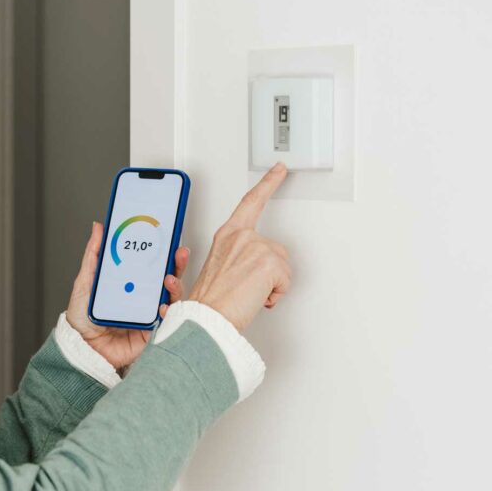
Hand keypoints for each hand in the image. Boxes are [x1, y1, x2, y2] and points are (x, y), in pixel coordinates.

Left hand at [64, 220, 190, 369]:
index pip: (152, 264)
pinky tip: (162, 306)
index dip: (163, 251)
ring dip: (175, 286)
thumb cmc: (83, 319)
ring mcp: (150, 314)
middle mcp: (144, 298)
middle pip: (168, 278)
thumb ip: (94, 255)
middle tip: (178, 253)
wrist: (81, 348)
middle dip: (178, 264)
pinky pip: (167, 321)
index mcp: (131, 284)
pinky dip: (168, 312)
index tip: (168, 237)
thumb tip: (99, 228)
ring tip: (168, 280)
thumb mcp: (85, 282)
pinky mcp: (153, 333)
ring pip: (172, 298)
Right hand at [186, 162, 291, 331]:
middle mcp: (241, 236)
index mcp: (227, 235)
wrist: (205, 320)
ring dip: (272, 284)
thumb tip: (255, 270)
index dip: (267, 184)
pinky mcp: (268, 262)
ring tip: (248, 294)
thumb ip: (240, 258)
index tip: (278, 170)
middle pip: (275, 249)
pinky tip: (257, 298)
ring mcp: (255, 247)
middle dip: (270, 271)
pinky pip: (286, 281)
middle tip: (247, 287)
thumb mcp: (219, 270)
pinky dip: (276, 294)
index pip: (250, 202)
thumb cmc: (209, 302)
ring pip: (282, 266)